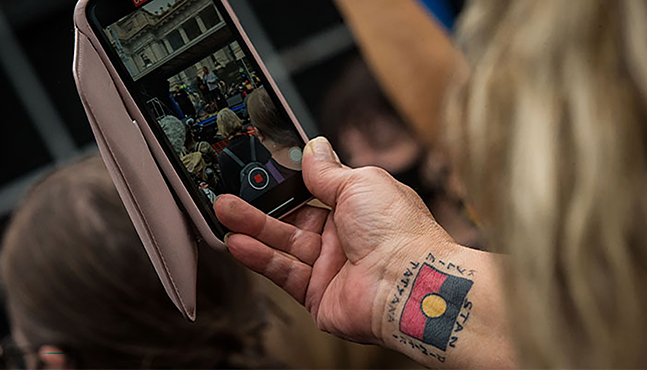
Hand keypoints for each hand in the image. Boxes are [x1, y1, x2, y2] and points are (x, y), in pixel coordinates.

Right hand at [214, 137, 454, 344]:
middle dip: (260, 207)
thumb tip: (314, 147)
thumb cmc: (397, 230)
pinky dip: (259, 257)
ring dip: (251, 229)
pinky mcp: (317, 295)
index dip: (286, 185)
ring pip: (282, 244)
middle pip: (292, 219)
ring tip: (223, 212)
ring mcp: (329, 268)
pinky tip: (238, 242)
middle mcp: (343, 238)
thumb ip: (327, 170)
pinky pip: (282, 272)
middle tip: (231, 194)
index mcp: (357, 208)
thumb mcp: (359, 183)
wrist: (408, 283)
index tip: (260, 175)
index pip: (312, 193)